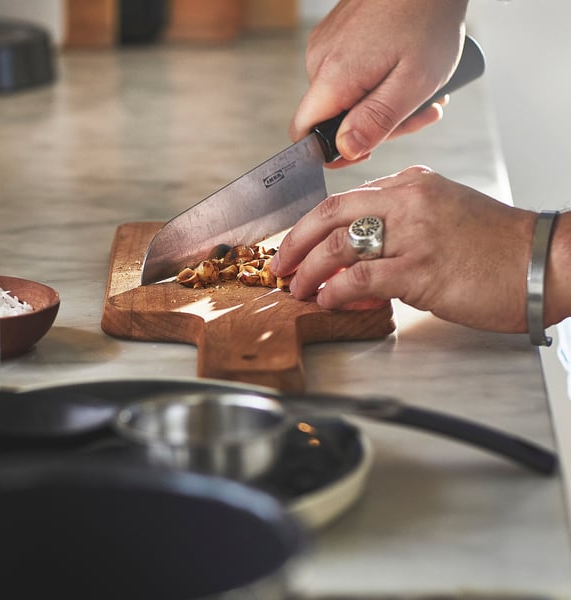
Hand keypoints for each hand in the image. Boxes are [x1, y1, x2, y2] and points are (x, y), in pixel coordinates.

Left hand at [270, 166, 537, 332]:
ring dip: (309, 270)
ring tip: (298, 289)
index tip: (294, 245)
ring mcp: (414, 233)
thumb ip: (399, 223)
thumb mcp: (443, 213)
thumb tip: (358, 256)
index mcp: (411, 185)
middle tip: (279, 265)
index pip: (343, 199)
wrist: (541, 261)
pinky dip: (335, 290)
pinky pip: (361, 277)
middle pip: (329, 214)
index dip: (310, 225)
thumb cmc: (493, 245)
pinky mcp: (421, 268)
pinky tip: (327, 299)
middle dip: (294, 242)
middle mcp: (408, 201)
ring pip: (339, 245)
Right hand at [291, 0, 468, 165]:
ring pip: (345, 99)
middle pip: (332, 119)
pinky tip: (405, 71)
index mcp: (333, 76)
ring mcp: (326, 45)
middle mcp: (319, 60)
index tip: (365, 150)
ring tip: (422, 90)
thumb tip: (345, 150)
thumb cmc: (427, 18)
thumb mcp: (413, 82)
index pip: (304, 132)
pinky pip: (349, 76)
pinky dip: (377, 82)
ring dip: (383, 104)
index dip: (329, 152)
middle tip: (421, 114)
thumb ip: (376, 121)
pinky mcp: (336, 36)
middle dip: (376, 126)